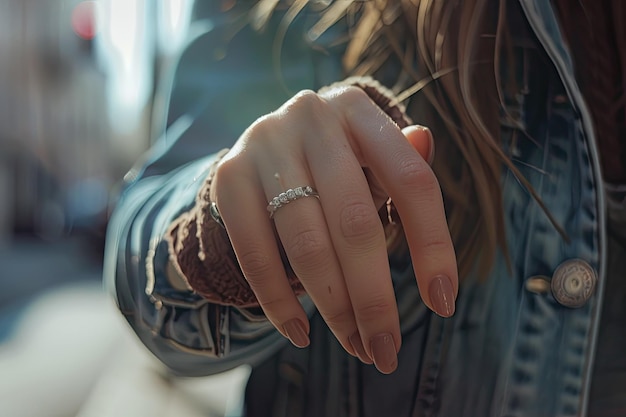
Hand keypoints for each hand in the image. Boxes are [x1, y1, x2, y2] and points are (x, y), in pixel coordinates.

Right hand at [212, 86, 457, 373]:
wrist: (266, 147)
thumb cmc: (336, 162)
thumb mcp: (371, 156)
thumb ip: (402, 162)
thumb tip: (425, 143)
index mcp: (359, 110)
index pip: (411, 181)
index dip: (432, 245)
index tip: (442, 302)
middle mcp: (311, 117)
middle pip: (354, 223)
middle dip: (374, 298)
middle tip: (386, 350)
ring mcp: (264, 144)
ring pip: (306, 243)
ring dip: (333, 307)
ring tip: (354, 346)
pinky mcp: (228, 176)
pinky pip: (255, 252)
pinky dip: (278, 301)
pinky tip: (299, 333)